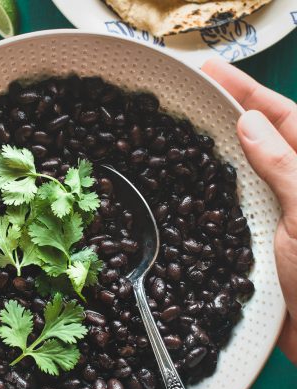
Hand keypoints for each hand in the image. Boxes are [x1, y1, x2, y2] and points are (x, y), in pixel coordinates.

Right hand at [203, 59, 296, 364]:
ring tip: (182, 131)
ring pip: (238, 171)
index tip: (212, 71)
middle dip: (227, 113)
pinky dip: (207, 193)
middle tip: (191, 96)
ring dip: (213, 151)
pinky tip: (187, 185)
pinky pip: (227, 206)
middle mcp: (293, 186)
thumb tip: (250, 122)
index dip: (247, 90)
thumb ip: (284, 165)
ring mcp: (273, 211)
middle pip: (258, 138)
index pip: (281, 116)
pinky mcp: (254, 238)